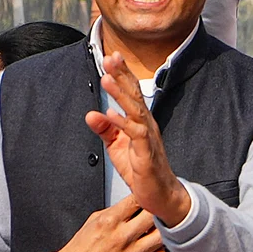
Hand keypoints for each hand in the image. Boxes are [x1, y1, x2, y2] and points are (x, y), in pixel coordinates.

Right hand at [45, 195, 167, 251]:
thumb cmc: (80, 249)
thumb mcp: (93, 221)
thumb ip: (116, 210)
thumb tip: (135, 202)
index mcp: (109, 221)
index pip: (138, 199)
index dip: (147, 196)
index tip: (150, 198)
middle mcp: (122, 237)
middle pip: (155, 216)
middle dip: (159, 212)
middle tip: (160, 214)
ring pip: (163, 237)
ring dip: (163, 233)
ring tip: (158, 232)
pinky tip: (154, 249)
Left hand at [85, 52, 191, 226]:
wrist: (161, 194)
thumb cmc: (142, 169)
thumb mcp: (117, 147)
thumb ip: (105, 129)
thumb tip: (91, 113)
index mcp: (141, 122)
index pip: (131, 94)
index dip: (122, 75)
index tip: (112, 56)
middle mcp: (147, 125)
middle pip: (135, 95)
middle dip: (123, 76)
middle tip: (111, 57)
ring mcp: (148, 138)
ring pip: (135, 110)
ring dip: (120, 94)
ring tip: (107, 78)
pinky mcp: (146, 153)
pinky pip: (135, 134)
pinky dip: (122, 123)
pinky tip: (110, 113)